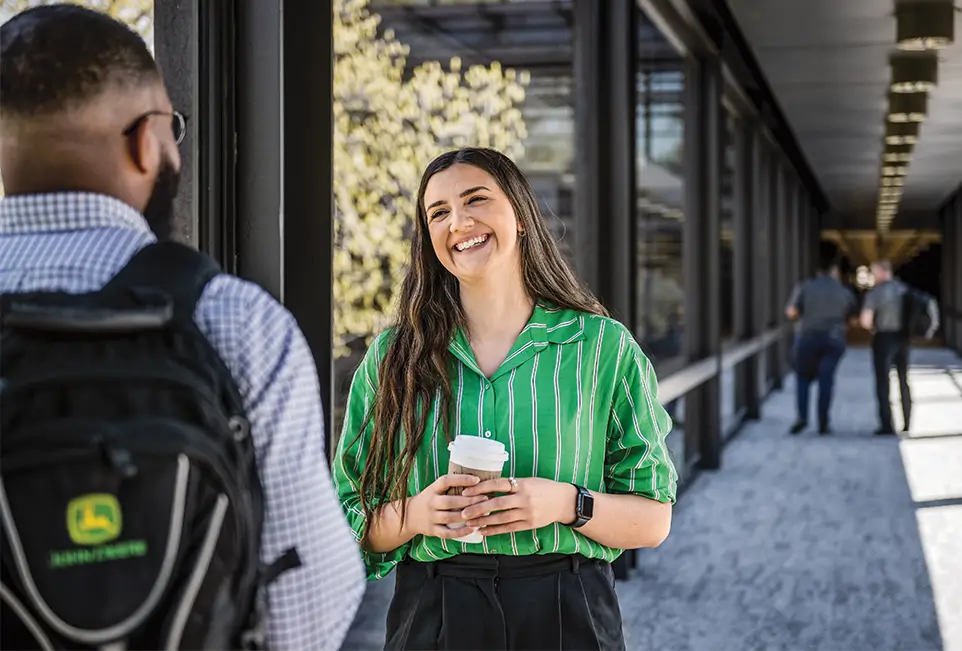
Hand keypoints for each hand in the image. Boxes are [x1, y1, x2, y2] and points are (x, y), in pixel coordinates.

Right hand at [405, 474, 489, 539]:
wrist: (409, 515)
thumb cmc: (430, 499)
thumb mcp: (435, 489)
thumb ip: (451, 486)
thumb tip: (477, 480)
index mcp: (432, 489)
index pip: (446, 481)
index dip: (461, 480)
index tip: (477, 480)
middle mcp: (430, 502)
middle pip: (450, 501)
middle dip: (469, 500)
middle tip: (485, 498)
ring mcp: (430, 517)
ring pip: (450, 517)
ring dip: (467, 516)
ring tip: (482, 513)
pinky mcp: (432, 530)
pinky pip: (447, 533)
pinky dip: (460, 532)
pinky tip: (472, 529)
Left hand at [460, 477, 576, 536]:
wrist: (563, 501)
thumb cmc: (543, 488)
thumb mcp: (528, 481)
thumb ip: (511, 485)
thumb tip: (487, 488)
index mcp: (522, 484)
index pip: (497, 484)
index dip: (480, 488)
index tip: (466, 492)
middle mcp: (524, 499)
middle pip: (497, 503)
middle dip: (478, 508)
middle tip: (463, 512)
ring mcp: (527, 513)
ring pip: (501, 518)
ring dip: (484, 521)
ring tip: (470, 523)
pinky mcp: (529, 524)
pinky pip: (509, 528)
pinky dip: (495, 530)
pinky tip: (483, 531)